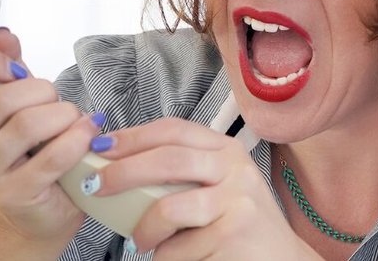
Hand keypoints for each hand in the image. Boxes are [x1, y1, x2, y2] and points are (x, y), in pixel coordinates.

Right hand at [0, 28, 100, 242]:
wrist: (35, 211)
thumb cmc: (25, 150)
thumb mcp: (13, 103)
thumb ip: (6, 66)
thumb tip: (3, 36)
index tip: (15, 69)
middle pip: (1, 98)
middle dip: (41, 91)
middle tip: (56, 101)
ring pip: (26, 125)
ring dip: (62, 114)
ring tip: (73, 119)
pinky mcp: (14, 195)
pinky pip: (52, 157)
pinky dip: (77, 139)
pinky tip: (87, 134)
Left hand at [88, 118, 319, 259]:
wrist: (281, 259)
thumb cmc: (238, 223)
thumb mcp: (219, 186)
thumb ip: (183, 172)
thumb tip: (117, 164)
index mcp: (226, 149)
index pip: (174, 130)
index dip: (133, 136)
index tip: (100, 146)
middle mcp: (235, 168)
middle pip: (168, 161)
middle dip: (123, 172)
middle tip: (96, 187)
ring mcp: (237, 201)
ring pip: (169, 209)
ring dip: (143, 229)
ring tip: (139, 241)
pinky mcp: (234, 234)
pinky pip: (179, 247)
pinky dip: (165, 256)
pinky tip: (169, 257)